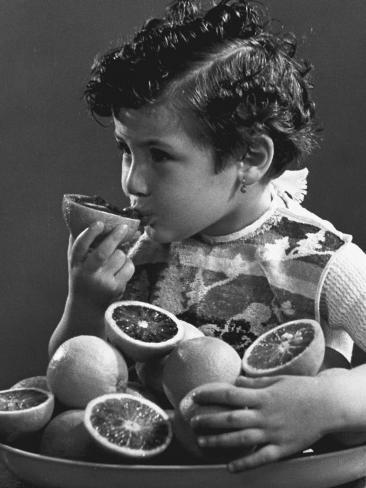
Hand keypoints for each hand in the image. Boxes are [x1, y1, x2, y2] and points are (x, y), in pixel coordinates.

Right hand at [67, 221, 134, 307]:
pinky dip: (127, 263)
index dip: (90, 233)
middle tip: (123, 227)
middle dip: (115, 237)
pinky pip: (129, 267)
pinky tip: (120, 269)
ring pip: (120, 257)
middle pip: (103, 252)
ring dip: (121, 253)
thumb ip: (78, 244)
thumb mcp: (75, 263)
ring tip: (115, 258)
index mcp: (76, 264)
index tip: (99, 223)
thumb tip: (82, 218)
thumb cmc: (82, 277)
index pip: (80, 246)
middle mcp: (88, 274)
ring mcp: (102, 282)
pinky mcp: (116, 288)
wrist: (86, 307)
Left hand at [191, 375, 327, 471]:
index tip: (195, 396)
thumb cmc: (301, 389)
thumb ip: (254, 383)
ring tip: (202, 442)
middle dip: (208, 421)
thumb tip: (235, 381)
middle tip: (192, 422)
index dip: (210, 395)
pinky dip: (244, 464)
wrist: (328, 405)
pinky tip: (229, 467)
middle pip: (230, 419)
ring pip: (240, 440)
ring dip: (219, 442)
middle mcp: (264, 415)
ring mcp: (272, 433)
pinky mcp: (282, 448)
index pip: (229, 395)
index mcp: (262, 396)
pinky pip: (260, 458)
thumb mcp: (277, 380)